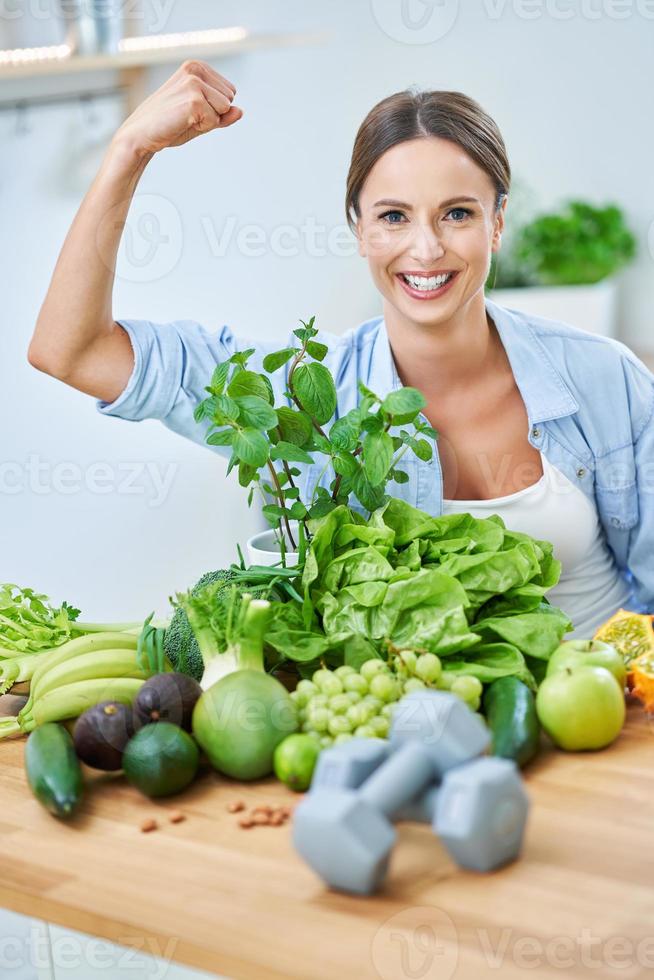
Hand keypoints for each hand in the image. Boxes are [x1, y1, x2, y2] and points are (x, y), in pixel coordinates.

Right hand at [113, 60, 242, 156]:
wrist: (141, 134)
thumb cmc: (169, 124)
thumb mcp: (201, 117)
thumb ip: (222, 114)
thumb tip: (241, 111)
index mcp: (196, 66)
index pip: (230, 92)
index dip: (214, 109)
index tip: (191, 110)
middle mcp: (195, 69)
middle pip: (230, 99)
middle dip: (213, 114)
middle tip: (186, 116)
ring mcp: (194, 82)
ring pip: (225, 109)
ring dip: (208, 120)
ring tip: (184, 118)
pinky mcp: (194, 99)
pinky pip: (215, 120)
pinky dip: (202, 128)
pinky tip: (182, 122)